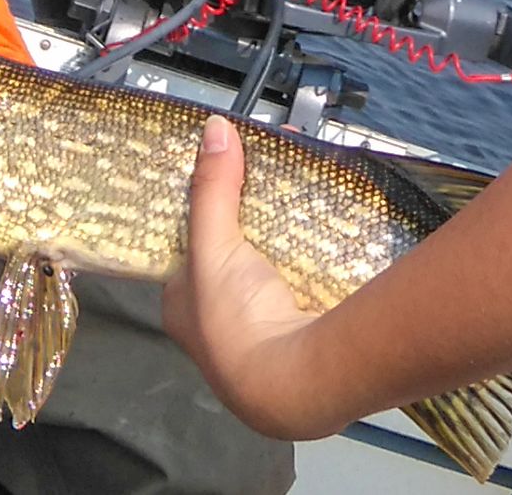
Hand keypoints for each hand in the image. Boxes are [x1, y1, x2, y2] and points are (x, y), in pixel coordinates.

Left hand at [163, 119, 338, 438]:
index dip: (203, 208)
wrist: (296, 382)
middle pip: (232, 252)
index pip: (185, 247)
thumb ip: (211, 189)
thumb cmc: (235, 323)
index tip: (225, 173)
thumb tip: (214, 130)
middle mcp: (218, 320)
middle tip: (271, 174)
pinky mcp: (302, 325)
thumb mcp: (211, 245)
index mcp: (183, 306)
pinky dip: (315, 251)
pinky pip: (306, 277)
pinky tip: (328, 223)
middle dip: (251, 215)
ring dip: (287, 231)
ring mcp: (263, 326)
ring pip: (272, 265)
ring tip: (302, 187)